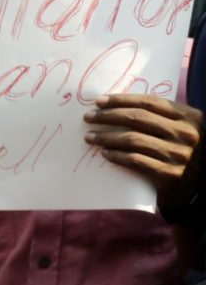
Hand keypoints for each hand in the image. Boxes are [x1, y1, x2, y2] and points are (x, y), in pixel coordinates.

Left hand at [83, 95, 201, 206]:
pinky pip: (135, 160)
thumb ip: (160, 117)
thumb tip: (118, 106)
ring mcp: (178, 154)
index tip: (100, 101)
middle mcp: (185, 133)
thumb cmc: (182, 151)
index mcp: (190, 117)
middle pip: (138, 118)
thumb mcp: (180, 129)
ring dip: (107, 137)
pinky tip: (104, 153)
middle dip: (109, 116)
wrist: (197, 184)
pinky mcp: (168, 173)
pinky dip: (116, 156)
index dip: (122, 100)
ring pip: (133, 139)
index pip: (150, 103)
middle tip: (89, 117)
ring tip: (90, 137)